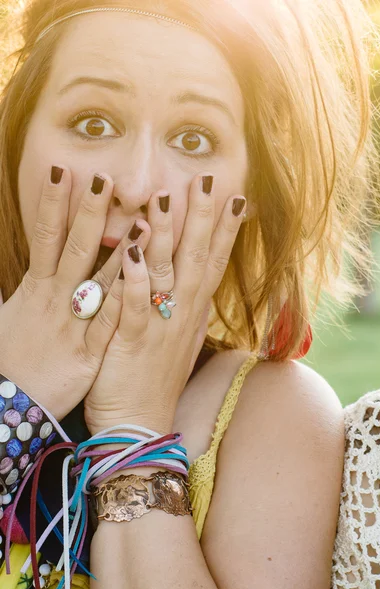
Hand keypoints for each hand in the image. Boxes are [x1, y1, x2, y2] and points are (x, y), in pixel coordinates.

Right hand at [0, 167, 149, 418]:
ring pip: (100, 279)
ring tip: (145, 221)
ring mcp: (73, 323)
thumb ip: (23, 287)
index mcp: (37, 287)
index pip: (46, 235)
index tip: (65, 169)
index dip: (53, 202)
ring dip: (123, 250)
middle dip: (88, 212)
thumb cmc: (12, 359)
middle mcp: (55, 299)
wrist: (8, 408)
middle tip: (105, 177)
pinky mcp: (88, 350)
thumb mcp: (11, 316)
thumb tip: (26, 265)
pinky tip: (144, 281)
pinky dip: (125, 299)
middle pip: (73, 247)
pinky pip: (110, 321)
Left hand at [84, 175, 244, 434]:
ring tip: (169, 195)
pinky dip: (135, 278)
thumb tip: (194, 283)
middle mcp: (182, 313)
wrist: (141, 425)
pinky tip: (134, 250)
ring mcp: (160, 325)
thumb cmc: (154, 380)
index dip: (225, 230)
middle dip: (204, 218)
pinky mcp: (132, 341)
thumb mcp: (176, 339)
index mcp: (192, 311)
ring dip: (169, 233)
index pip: (214, 262)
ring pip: (167, 272)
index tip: (236, 199)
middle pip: (197, 257)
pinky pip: (135, 305)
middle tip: (209, 180)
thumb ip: (181, 307)